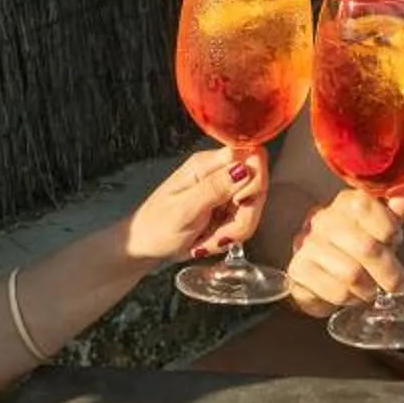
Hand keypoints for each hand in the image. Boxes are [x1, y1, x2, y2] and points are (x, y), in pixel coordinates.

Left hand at [125, 146, 264, 266]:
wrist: (145, 246)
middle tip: (219, 233)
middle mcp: (219, 173)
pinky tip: (211, 240)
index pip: (252, 155)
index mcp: (206, 165)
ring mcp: (224, 191)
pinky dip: (231, 236)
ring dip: (236, 230)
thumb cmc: (156, 227)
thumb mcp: (184, 209)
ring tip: (208, 239)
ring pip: (254, 207)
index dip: (254, 180)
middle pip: (258, 186)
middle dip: (244, 216)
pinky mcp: (225, 208)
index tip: (238, 202)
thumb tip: (245, 168)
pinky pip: (245, 220)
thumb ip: (215, 188)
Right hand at [284, 186, 403, 317]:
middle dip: (389, 272)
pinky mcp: (299, 270)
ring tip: (372, 290)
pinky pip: (336, 291)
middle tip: (397, 285)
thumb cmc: (355, 247)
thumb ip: (394, 213)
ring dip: (369, 288)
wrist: (320, 271)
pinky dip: (351, 299)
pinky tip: (353, 295)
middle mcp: (324, 220)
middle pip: (366, 247)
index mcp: (346, 203)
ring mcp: (308, 245)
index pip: (366, 206)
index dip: (388, 228)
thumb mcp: (380, 228)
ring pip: (352, 273)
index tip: (394, 242)